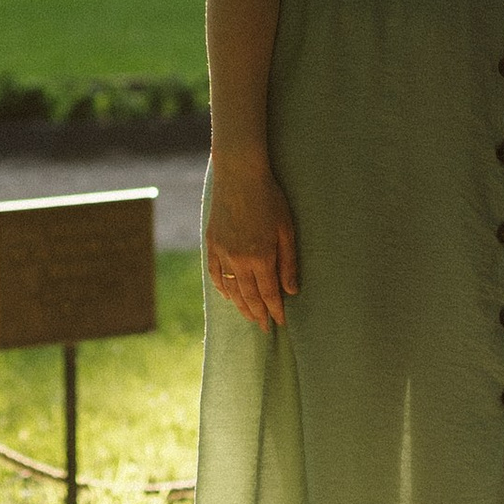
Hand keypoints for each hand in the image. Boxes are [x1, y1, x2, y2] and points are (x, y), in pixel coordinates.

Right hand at [204, 152, 299, 332]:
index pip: (269, 293)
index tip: (280, 323)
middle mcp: (239, 260)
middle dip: (258, 314)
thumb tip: (291, 291)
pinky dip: (222, 288)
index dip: (275, 310)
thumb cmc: (269, 198)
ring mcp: (222, 253)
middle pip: (249, 296)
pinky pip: (216, 274)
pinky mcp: (211, 244)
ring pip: (231, 289)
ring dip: (241, 305)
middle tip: (264, 328)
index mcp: (261, 257)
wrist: (239, 175)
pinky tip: (229, 296)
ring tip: (249, 316)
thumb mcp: (286, 229)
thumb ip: (288, 262)